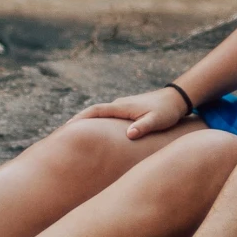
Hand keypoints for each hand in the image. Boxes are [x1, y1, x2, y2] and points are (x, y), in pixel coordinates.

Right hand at [78, 86, 195, 140]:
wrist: (176, 100)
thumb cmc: (167, 111)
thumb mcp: (157, 121)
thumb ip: (143, 127)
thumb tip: (129, 135)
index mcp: (122, 107)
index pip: (96, 111)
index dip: (81, 118)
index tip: (67, 127)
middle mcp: (119, 105)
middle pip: (93, 112)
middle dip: (78, 121)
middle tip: (61, 133)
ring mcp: (122, 107)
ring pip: (100, 115)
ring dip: (86, 122)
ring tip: (72, 136)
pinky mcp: (127, 111)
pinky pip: (107, 117)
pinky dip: (97, 123)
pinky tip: (94, 133)